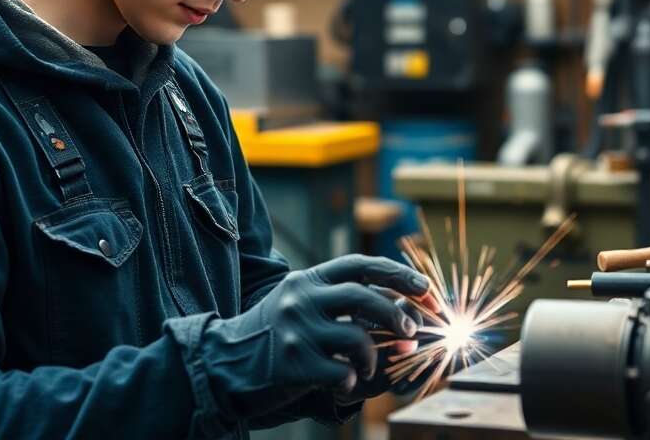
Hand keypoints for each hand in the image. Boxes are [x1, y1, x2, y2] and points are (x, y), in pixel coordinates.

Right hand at [199, 254, 429, 422]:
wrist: (224, 362)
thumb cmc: (273, 335)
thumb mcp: (299, 305)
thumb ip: (342, 306)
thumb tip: (404, 319)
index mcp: (307, 280)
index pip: (360, 265)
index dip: (398, 274)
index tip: (425, 288)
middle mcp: (301, 298)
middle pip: (363, 296)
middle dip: (396, 315)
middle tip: (412, 332)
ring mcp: (296, 330)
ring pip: (358, 338)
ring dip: (373, 357)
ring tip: (364, 367)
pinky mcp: (294, 363)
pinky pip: (343, 373)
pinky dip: (352, 382)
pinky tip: (342, 384)